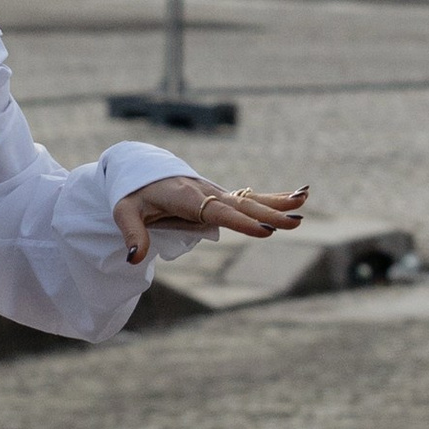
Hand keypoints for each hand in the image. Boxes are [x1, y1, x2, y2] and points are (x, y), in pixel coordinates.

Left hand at [115, 172, 308, 264]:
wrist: (138, 170)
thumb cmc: (132, 193)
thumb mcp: (124, 212)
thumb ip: (132, 234)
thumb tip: (133, 259)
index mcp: (185, 197)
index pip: (216, 212)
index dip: (240, 221)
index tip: (264, 230)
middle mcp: (205, 193)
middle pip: (241, 205)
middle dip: (269, 214)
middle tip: (295, 222)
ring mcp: (216, 193)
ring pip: (250, 199)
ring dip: (278, 201)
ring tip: (304, 200)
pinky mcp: (221, 196)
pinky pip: (250, 197)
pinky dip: (273, 197)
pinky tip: (299, 195)